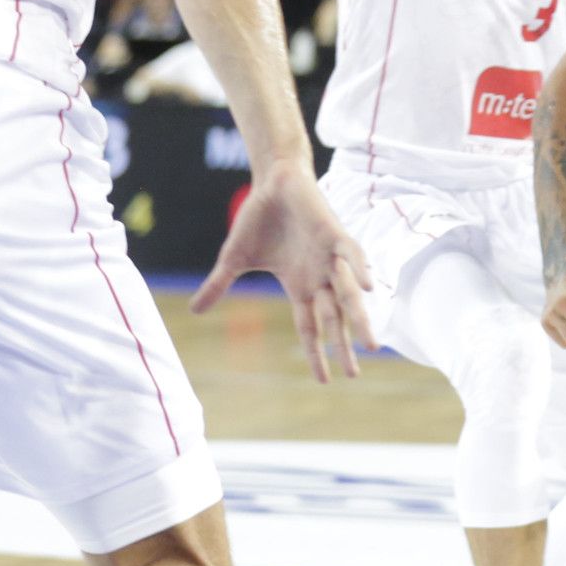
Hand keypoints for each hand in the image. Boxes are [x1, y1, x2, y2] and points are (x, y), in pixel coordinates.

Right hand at [191, 165, 377, 382]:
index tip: (326, 381)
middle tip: (356, 374)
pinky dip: (361, 269)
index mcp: (299, 287)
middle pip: (333, 320)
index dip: (317, 354)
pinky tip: (370, 287)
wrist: (273, 184)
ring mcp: (329, 259)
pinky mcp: (335, 235)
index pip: (310, 329)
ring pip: (348, 294)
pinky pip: (351, 255)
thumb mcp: (234, 259)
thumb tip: (194, 311)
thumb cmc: (258, 221)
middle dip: (343, 346)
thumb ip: (220, 286)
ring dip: (359, 318)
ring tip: (371, 344)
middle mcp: (319, 279)